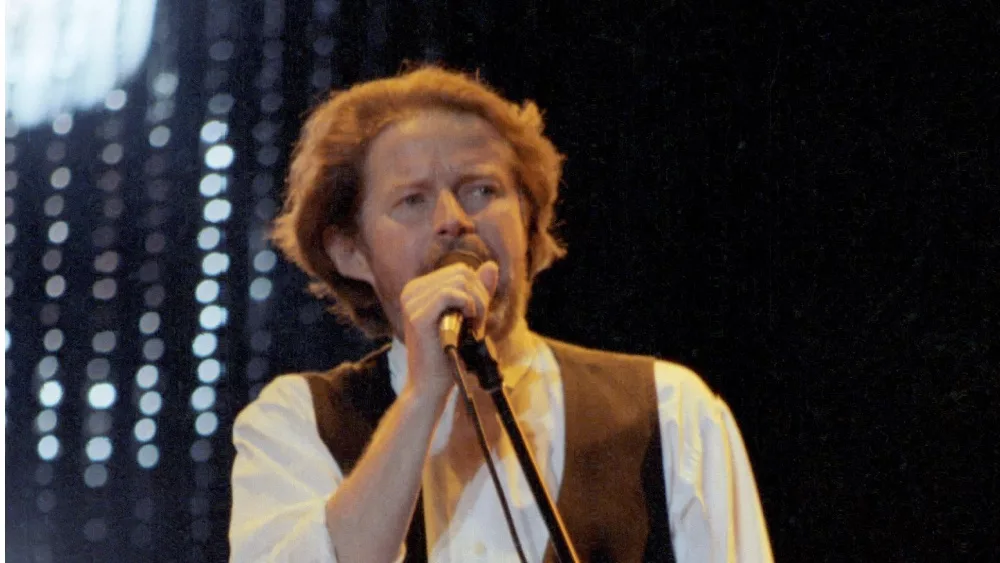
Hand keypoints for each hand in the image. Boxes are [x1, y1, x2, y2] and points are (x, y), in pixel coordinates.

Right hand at [398, 261, 498, 399]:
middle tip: (478, 323)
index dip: (478, 291)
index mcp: (418, 289)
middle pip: (462, 272)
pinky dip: (468, 305)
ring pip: (459, 280)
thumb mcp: (468, 316)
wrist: (431, 386)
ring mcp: (412, 302)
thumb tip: (492, 265)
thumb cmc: (449, 354)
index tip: (478, 317)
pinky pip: (450, 293)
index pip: (460, 271)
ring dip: (477, 304)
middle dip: (479, 296)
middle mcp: (411, 291)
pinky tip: (469, 321)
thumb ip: (478, 291)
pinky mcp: (417, 316)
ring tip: (474, 326)